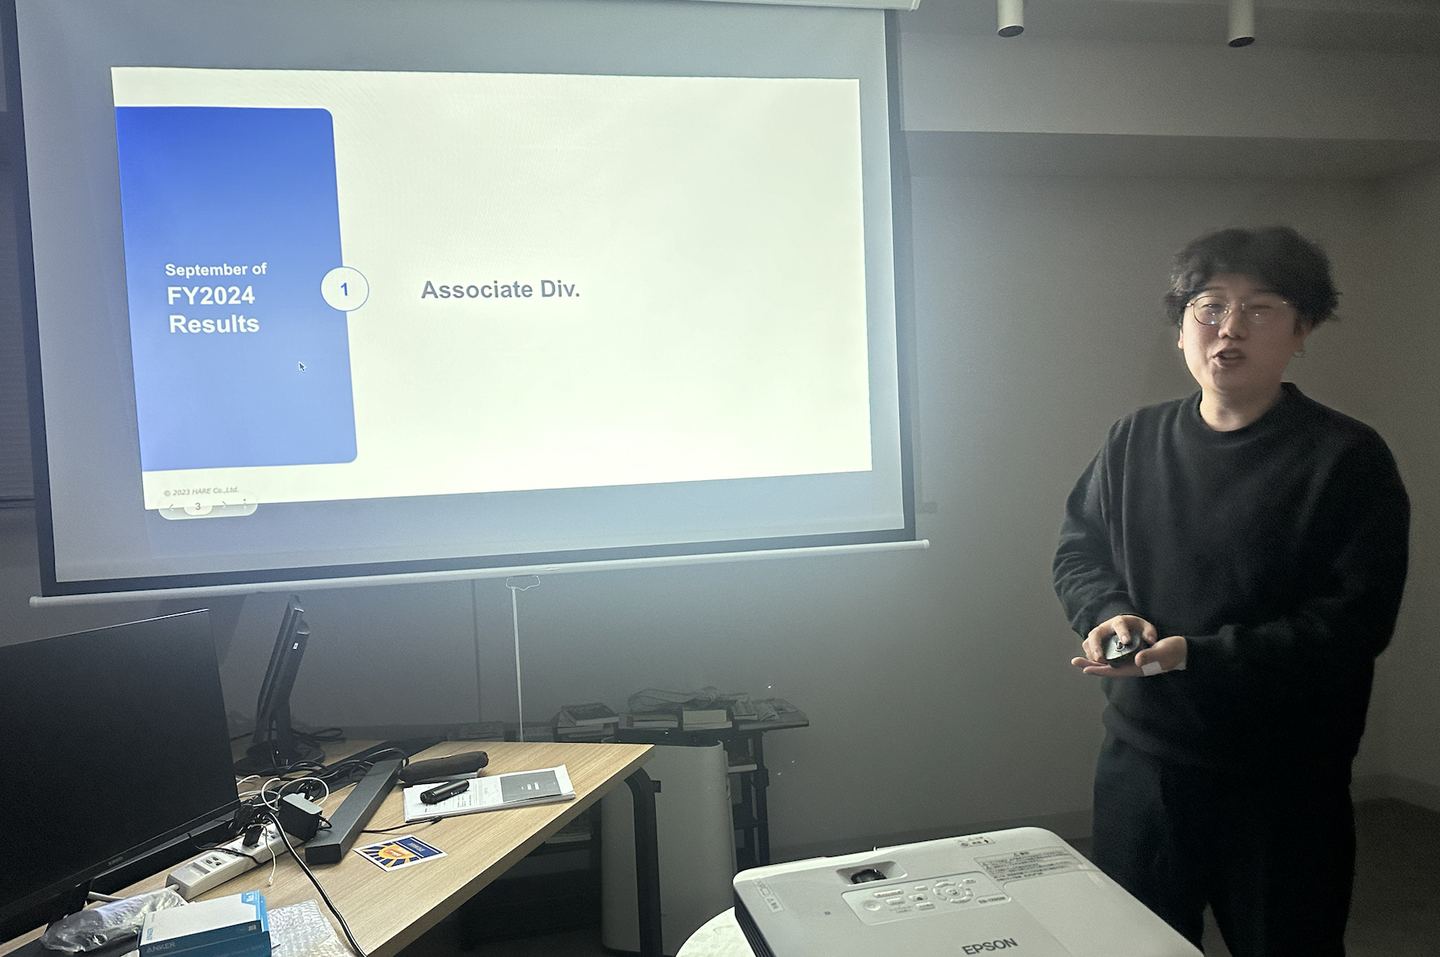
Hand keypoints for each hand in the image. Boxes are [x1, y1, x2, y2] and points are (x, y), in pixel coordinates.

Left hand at [1070, 615, 1186, 676]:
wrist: (1182, 650)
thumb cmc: (1173, 652)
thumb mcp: (1162, 653)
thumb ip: (1150, 656)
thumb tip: (1137, 660)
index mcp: (1136, 668)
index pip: (1113, 671)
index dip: (1099, 670)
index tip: (1084, 668)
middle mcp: (1132, 666)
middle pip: (1108, 668)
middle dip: (1092, 665)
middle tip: (1075, 661)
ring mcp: (1133, 661)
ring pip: (1111, 662)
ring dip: (1097, 659)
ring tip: (1082, 656)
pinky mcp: (1136, 655)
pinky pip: (1117, 656)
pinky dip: (1107, 654)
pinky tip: (1099, 650)